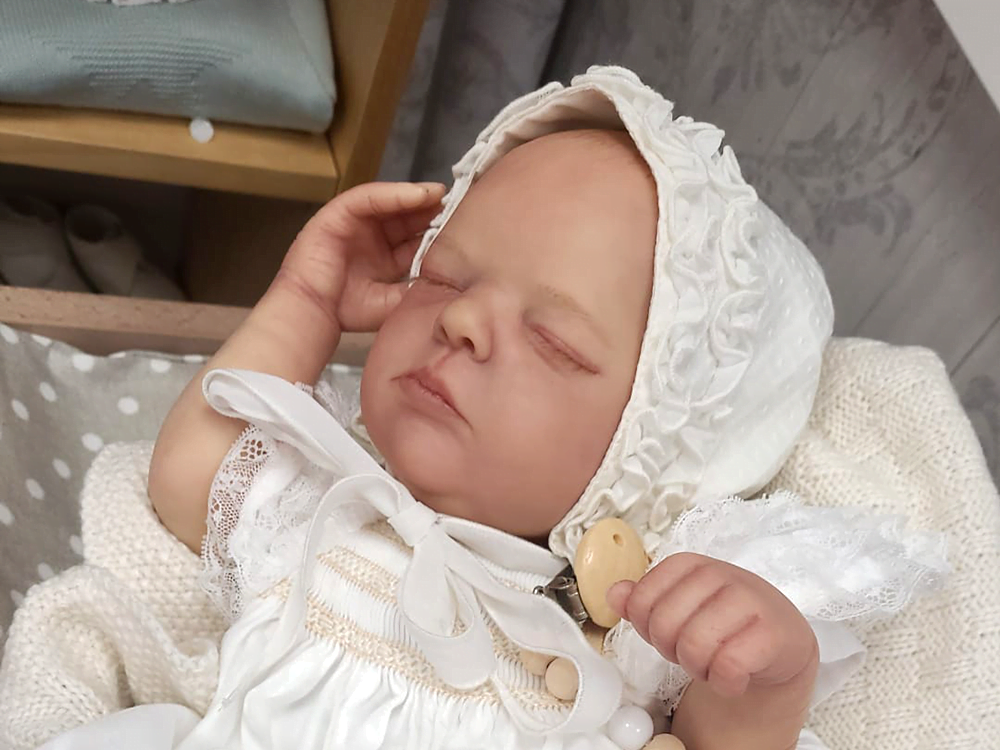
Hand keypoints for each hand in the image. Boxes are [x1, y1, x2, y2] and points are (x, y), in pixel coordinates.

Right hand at [275, 181, 445, 331]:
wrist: (311, 313)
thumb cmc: (346, 311)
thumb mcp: (392, 300)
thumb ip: (415, 288)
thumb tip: (448, 282)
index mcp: (383, 258)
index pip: (414, 239)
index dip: (436, 232)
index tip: (462, 228)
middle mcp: (371, 238)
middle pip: (406, 217)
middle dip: (430, 210)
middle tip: (457, 204)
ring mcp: (354, 224)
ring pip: (390, 203)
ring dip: (416, 197)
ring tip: (441, 195)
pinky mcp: (337, 213)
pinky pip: (368, 198)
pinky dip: (392, 194)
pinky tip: (417, 194)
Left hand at [607, 552, 817, 698]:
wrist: (779, 643)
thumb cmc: (722, 624)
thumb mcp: (678, 608)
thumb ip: (641, 600)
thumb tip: (613, 594)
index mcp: (689, 564)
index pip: (642, 600)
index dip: (648, 627)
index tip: (671, 632)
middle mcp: (719, 574)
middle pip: (664, 624)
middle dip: (673, 650)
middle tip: (695, 652)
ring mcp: (749, 599)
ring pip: (694, 646)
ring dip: (699, 669)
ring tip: (715, 662)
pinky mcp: (773, 632)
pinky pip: (728, 667)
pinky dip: (725, 683)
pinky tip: (735, 676)